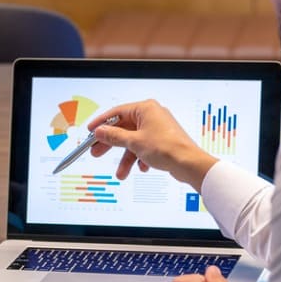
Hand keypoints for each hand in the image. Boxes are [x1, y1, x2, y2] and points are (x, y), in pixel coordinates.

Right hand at [87, 100, 216, 188]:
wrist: (189, 163)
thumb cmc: (166, 148)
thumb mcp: (133, 142)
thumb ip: (113, 136)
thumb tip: (99, 131)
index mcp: (145, 109)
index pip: (116, 112)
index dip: (102, 123)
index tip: (91, 132)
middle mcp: (152, 115)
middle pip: (123, 128)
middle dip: (111, 143)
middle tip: (96, 152)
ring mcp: (158, 128)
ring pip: (134, 141)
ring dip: (126, 158)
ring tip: (121, 173)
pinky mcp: (162, 140)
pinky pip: (144, 147)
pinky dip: (140, 158)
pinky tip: (142, 167)